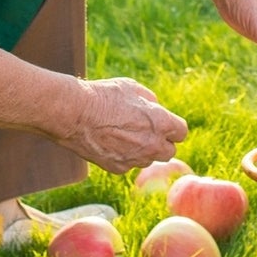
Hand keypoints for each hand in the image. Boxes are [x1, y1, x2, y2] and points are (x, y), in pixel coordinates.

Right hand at [63, 76, 187, 175]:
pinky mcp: (118, 168)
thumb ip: (150, 102)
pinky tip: (110, 143)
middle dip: (161, 142)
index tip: (165, 124)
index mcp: (161, 123)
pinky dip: (124, 157)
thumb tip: (156, 110)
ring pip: (148, 159)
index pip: (181, 133)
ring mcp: (135, 159)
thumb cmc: (104, 96)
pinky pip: (128, 164)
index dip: (173, 127)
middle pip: (169, 151)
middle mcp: (152, 145)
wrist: (75, 113)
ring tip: (124, 135)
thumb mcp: (133, 88)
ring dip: (143, 151)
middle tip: (147, 132)